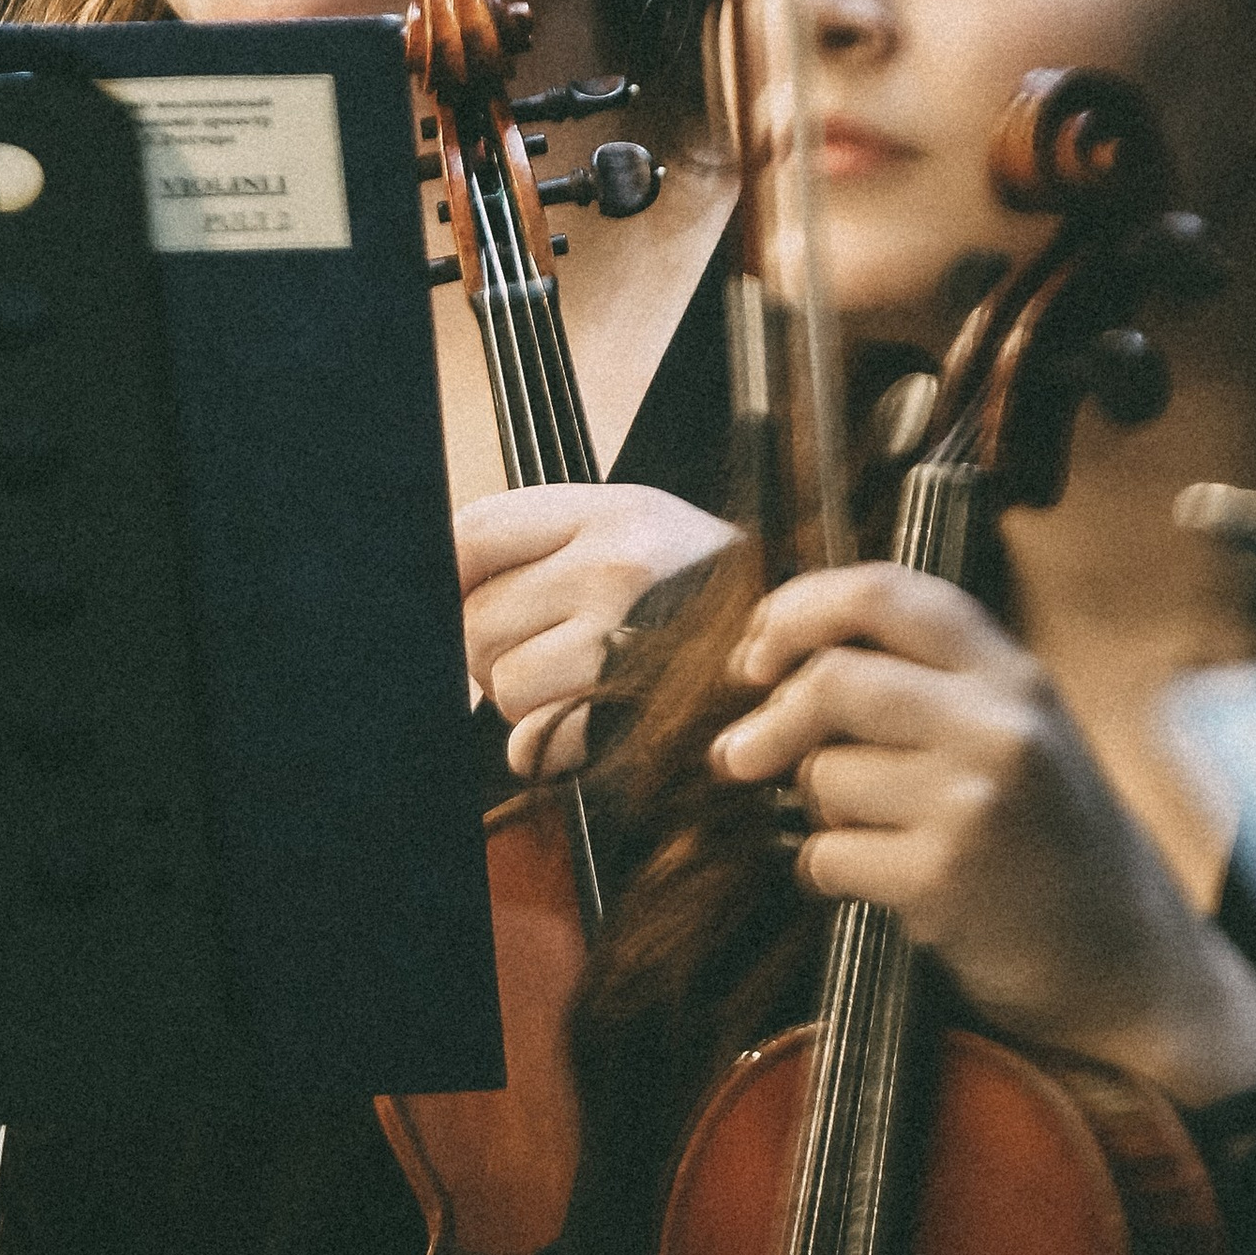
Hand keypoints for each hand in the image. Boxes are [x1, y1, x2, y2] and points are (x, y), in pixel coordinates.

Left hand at [457, 483, 735, 776]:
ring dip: (523, 699)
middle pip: (476, 619)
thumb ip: (544, 542)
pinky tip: (587, 719)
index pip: (473, 535)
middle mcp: (613, 567)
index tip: (465, 594)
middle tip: (543, 647)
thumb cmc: (704, 587)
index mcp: (607, 511)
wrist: (806, 645)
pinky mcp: (632, 713)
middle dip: (492, 647)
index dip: (451, 573)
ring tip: (578, 681)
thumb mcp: (635, 525)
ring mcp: (624, 640)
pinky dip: (545, 744)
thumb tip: (448, 580)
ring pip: (501, 685)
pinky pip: (536, 740)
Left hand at [710, 566, 1255, 1107]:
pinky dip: (832, 874)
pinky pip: (828, 856)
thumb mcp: (1022, 732)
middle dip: (770, 721)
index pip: (885, 594)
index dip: (799, 609)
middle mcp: (999, 725)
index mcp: (1014, 675)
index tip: (755, 648)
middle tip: (738, 754)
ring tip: (882, 838)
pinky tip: (884, 885)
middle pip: (832, 681)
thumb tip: (778, 661)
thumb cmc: (1057, 845)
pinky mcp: (944, 880)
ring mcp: (973, 802)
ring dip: (823, 813)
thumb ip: (928, 683)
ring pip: (823, 776)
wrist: (1134, 966)